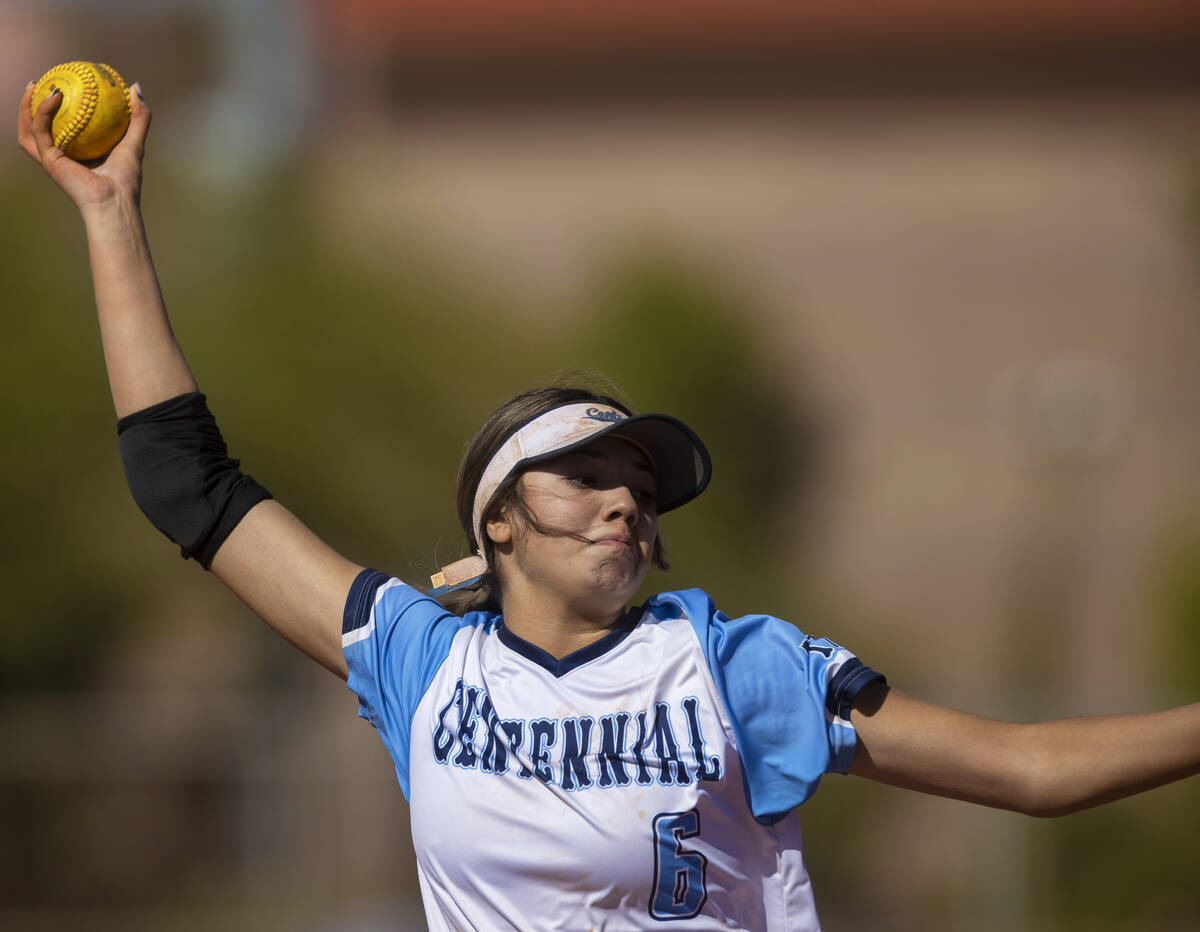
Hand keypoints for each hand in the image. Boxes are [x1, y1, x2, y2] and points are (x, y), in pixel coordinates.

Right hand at [17, 79, 151, 211]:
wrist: (115, 201)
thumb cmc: (127, 179)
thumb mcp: (135, 141)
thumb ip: (138, 117)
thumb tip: (134, 86)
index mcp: (79, 155)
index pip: (64, 128)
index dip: (59, 108)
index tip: (62, 86)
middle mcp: (63, 157)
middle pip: (38, 128)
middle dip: (32, 105)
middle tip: (38, 83)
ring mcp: (53, 160)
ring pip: (29, 129)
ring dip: (26, 107)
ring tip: (32, 86)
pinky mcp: (49, 161)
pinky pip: (40, 131)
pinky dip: (42, 112)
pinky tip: (54, 96)